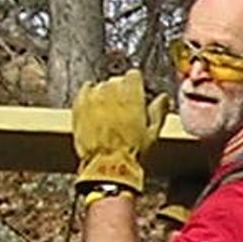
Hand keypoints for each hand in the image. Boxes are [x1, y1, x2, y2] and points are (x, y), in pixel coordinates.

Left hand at [71, 73, 154, 190]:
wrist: (107, 165)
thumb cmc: (130, 150)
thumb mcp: (152, 131)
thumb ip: (159, 109)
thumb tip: (163, 99)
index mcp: (131, 93)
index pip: (133, 75)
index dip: (137, 84)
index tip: (138, 93)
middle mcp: (111, 91)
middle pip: (116, 80)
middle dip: (121, 91)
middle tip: (124, 108)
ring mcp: (93, 98)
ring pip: (100, 86)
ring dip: (105, 95)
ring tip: (108, 112)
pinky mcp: (79, 106)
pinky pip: (84, 92)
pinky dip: (89, 97)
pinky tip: (94, 107)